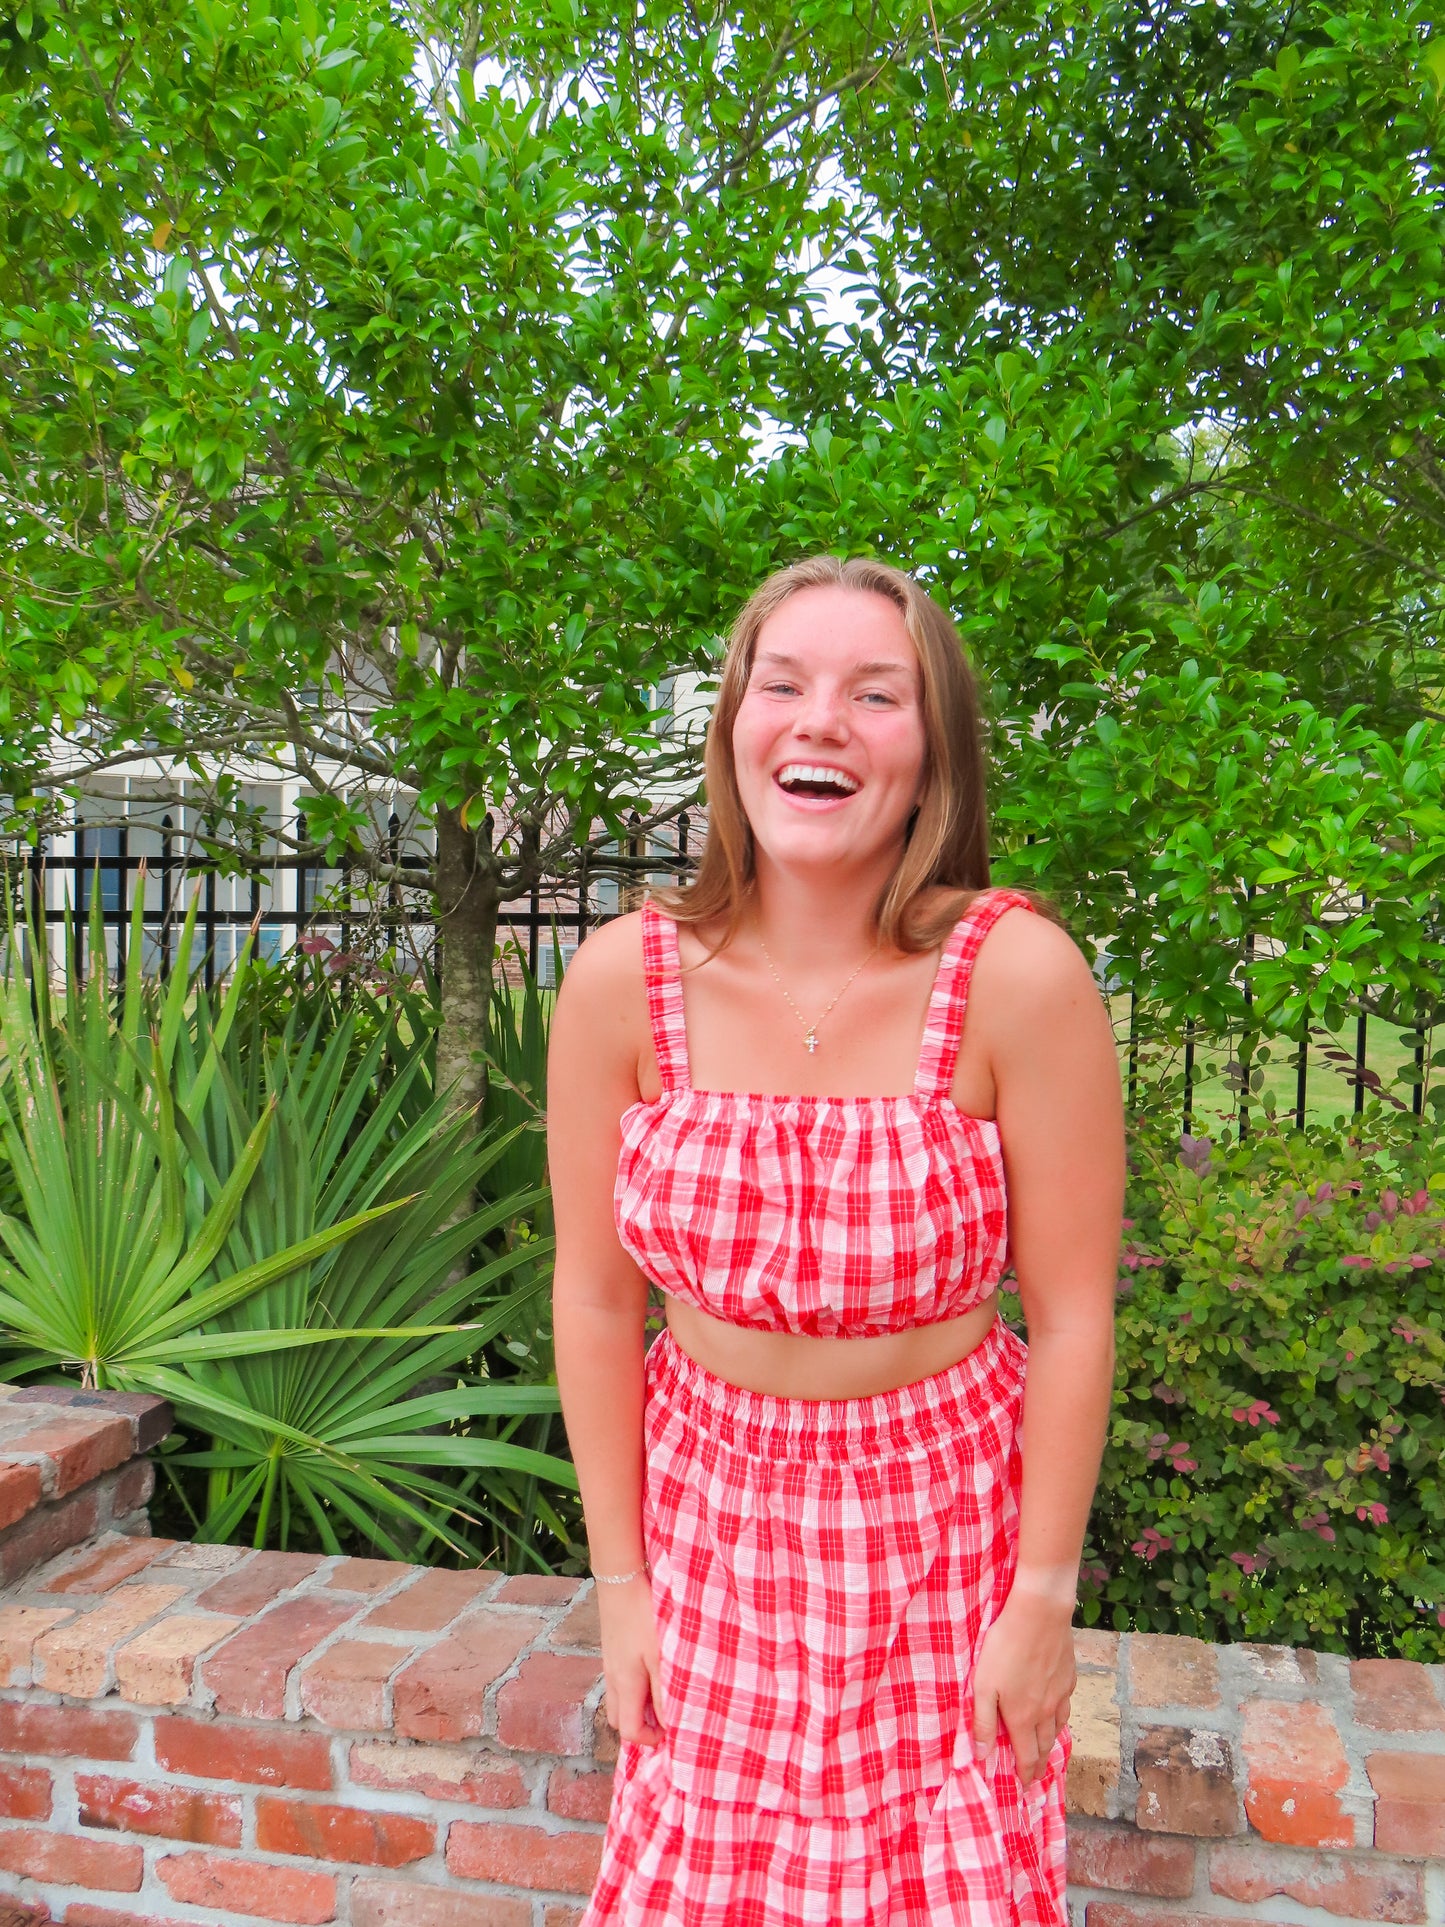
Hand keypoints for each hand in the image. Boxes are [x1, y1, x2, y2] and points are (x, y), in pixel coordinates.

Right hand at [597, 1576, 665, 1747]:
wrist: (621, 1580)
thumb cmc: (644, 1617)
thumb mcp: (661, 1656)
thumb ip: (664, 1692)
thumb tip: (670, 1724)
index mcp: (625, 1685)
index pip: (629, 1732)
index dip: (650, 1740)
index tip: (671, 1732)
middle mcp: (612, 1679)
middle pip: (619, 1720)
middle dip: (641, 1726)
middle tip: (666, 1716)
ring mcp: (609, 1663)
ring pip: (618, 1700)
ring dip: (636, 1706)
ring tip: (660, 1694)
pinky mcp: (611, 1649)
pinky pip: (617, 1681)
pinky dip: (632, 1687)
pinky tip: (651, 1669)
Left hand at [970, 1584, 1075, 1788]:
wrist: (1039, 1615)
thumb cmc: (1004, 1648)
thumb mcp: (983, 1685)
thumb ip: (982, 1722)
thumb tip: (982, 1756)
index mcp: (1022, 1717)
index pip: (1027, 1757)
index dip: (1026, 1775)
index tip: (1024, 1788)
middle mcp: (1045, 1712)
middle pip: (1045, 1746)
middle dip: (1040, 1764)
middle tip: (1036, 1775)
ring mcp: (1060, 1694)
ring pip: (1058, 1727)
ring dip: (1050, 1742)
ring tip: (1045, 1748)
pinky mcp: (1069, 1676)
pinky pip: (1065, 1706)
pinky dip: (1059, 1717)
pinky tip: (1055, 1711)